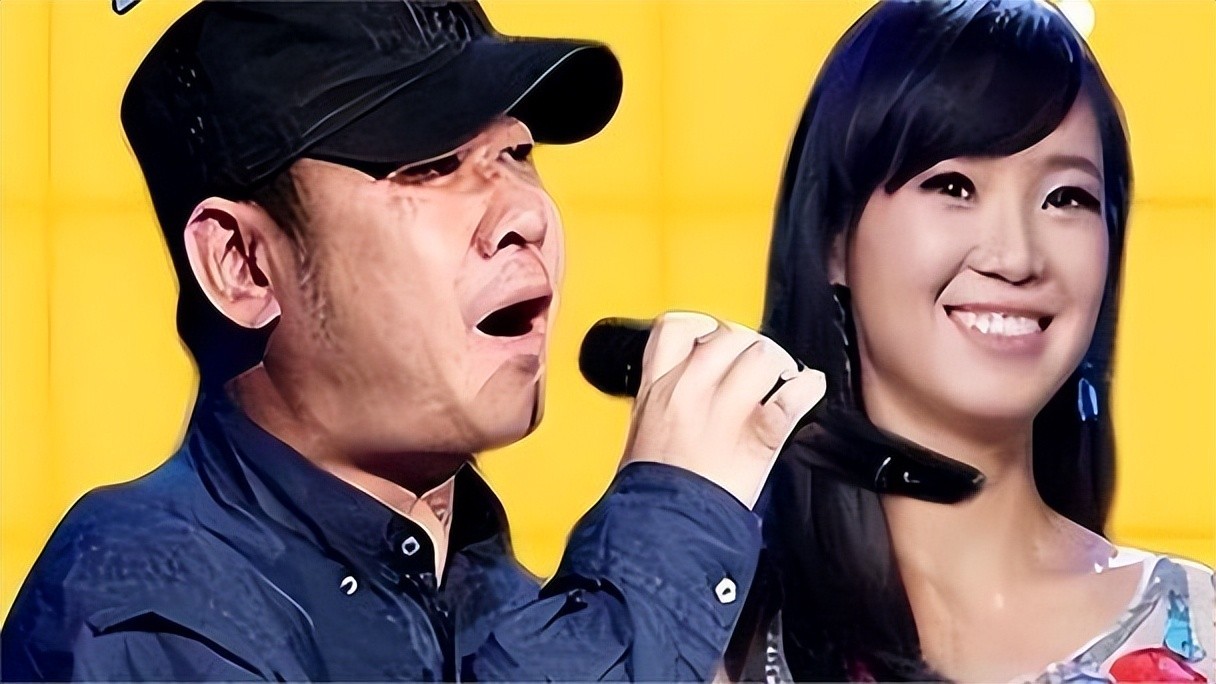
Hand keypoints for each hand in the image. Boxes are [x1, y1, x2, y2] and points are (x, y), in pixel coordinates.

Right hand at [620, 312, 825, 507]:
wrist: (664, 532)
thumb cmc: (652, 498)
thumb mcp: (643, 435)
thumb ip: (666, 405)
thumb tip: (690, 394)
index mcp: (655, 390)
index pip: (676, 328)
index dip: (703, 327)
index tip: (714, 339)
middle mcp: (688, 390)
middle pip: (727, 334)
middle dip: (747, 344)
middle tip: (756, 363)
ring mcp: (724, 410)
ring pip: (761, 353)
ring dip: (778, 362)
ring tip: (781, 377)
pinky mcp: (758, 433)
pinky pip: (794, 393)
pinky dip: (808, 386)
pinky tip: (808, 388)